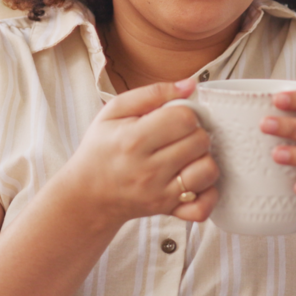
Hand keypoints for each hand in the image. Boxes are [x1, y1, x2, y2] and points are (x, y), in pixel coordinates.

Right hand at [66, 78, 218, 224]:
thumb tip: (190, 85)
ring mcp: (160, 193)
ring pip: (208, 171)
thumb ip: (152, 93)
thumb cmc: (101, 148)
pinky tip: (195, 181)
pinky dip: (207, 194)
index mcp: (135, 139)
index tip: (174, 117)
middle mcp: (149, 169)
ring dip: (203, 160)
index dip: (185, 113)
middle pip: (200, 141)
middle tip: (180, 136)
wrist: (87, 194)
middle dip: (195, 133)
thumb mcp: (114, 111)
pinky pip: (203, 207)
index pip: (184, 118)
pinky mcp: (168, 210)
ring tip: (187, 156)